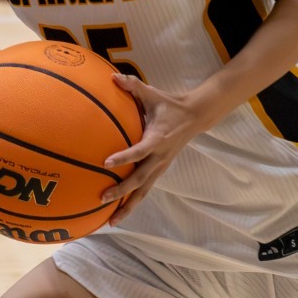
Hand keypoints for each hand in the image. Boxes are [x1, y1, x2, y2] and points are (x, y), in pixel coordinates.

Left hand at [100, 74, 214, 223]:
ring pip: (144, 191)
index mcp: (157, 138)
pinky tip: (119, 213)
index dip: (124, 157)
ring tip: (111, 221)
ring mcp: (161, 167)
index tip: (107, 162)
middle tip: (103, 198)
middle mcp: (160, 157)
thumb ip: (132, 86)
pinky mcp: (160, 171)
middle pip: (140, 179)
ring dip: (128, 206)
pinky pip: (146, 190)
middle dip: (122, 191)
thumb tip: (112, 76)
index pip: (139, 150)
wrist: (195, 117)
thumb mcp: (152, 93)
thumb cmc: (169, 104)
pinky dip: (133, 202)